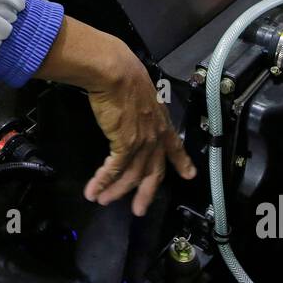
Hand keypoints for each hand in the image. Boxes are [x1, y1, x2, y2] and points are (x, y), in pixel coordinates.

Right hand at [81, 45, 196, 215]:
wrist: (116, 73)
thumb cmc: (125, 76)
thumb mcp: (141, 92)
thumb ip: (140, 106)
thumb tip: (130, 104)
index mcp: (161, 121)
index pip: (174, 146)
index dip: (182, 162)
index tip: (189, 175)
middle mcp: (155, 135)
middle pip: (154, 171)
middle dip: (146, 193)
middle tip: (139, 210)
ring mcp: (142, 142)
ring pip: (132, 175)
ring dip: (115, 190)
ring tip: (103, 201)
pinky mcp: (125, 145)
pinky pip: (114, 170)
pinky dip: (102, 181)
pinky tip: (93, 191)